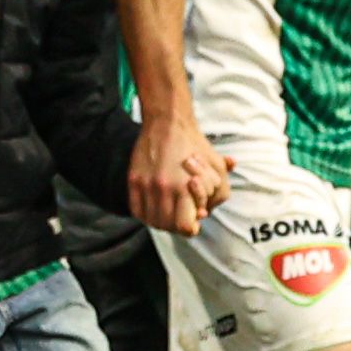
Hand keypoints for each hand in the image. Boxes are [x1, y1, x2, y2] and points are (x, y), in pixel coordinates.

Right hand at [128, 110, 231, 235]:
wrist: (168, 123)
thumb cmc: (195, 146)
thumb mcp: (216, 168)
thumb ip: (217, 194)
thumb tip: (202, 214)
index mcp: (184, 187)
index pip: (184, 226)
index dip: (190, 227)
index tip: (193, 222)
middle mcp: (163, 189)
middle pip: (167, 226)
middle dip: (176, 225)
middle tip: (180, 217)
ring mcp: (145, 185)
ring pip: (151, 220)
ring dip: (160, 221)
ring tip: (167, 213)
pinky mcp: (133, 180)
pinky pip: (136, 210)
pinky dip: (145, 214)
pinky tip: (153, 207)